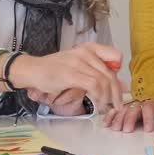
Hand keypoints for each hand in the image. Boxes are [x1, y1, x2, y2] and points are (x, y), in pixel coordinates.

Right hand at [7, 42, 122, 110]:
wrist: (33, 70)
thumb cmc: (55, 69)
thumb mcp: (79, 66)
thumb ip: (96, 72)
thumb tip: (119, 85)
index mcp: (89, 48)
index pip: (115, 56)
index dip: (119, 72)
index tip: (118, 85)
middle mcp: (86, 52)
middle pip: (110, 73)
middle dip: (116, 92)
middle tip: (118, 104)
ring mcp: (78, 62)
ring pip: (104, 80)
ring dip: (108, 97)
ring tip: (105, 106)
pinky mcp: (71, 74)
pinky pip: (93, 85)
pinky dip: (99, 96)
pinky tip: (97, 103)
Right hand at [102, 98, 153, 132]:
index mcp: (153, 102)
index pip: (150, 108)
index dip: (148, 119)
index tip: (148, 129)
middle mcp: (140, 102)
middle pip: (134, 109)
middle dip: (130, 119)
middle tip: (127, 130)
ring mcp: (131, 104)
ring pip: (123, 110)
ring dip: (119, 119)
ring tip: (116, 128)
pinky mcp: (125, 107)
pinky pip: (116, 110)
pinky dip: (110, 116)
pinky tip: (107, 123)